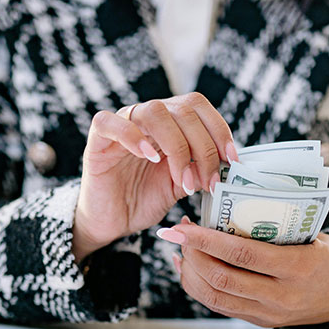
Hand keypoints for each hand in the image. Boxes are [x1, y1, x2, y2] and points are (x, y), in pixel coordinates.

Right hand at [73, 93, 237, 261]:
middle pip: (182, 110)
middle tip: (208, 181)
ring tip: (181, 179)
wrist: (111, 221)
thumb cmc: (143, 200)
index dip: (218, 128)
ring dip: (177, 146)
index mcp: (169, 124)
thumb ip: (200, 171)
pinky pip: (108, 122)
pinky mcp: (97, 141)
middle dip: (203, 146)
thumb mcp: (180, 186)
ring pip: (154, 111)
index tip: (231, 160)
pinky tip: (149, 157)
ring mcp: (121, 126)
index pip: (197, 107)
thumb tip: (228, 165)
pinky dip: (131, 135)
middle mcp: (147, 118)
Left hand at [158, 218, 328, 327]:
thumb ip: (273, 226)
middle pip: (222, 280)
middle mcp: (281, 296)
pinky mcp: (259, 321)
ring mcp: (269, 313)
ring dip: (190, 272)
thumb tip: (226, 204)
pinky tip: (188, 268)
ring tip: (181, 249)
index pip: (242, 255)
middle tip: (178, 233)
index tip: (183, 226)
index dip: (207, 241)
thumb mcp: (310, 234)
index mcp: (297, 268)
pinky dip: (198, 287)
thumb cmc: (327, 255)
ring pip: (215, 298)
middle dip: (191, 255)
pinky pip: (220, 306)